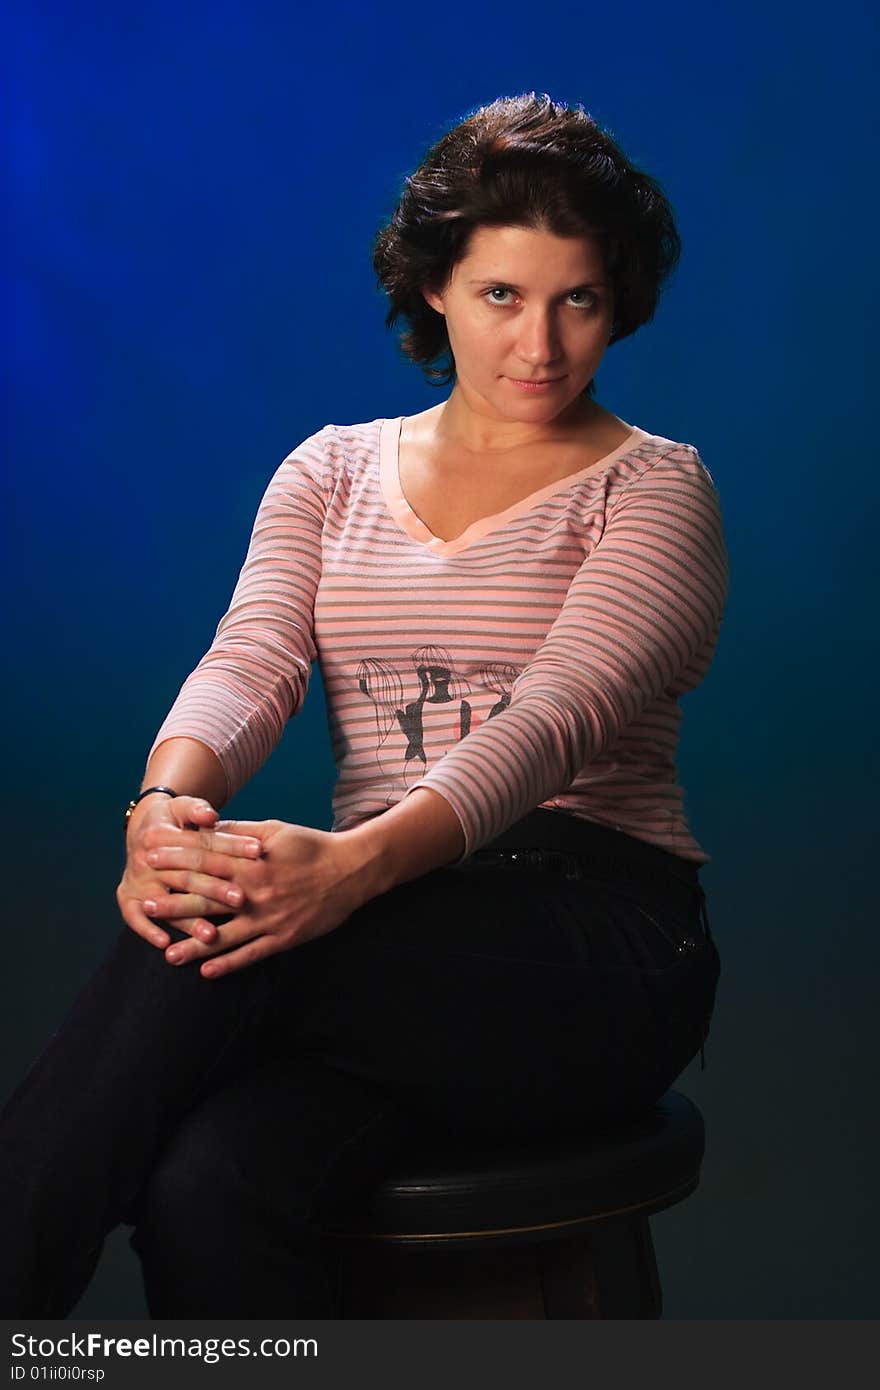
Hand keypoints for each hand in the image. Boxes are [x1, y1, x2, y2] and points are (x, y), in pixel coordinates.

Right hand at [116, 795, 263, 949]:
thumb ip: (197, 810)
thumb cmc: (174, 818)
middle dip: (215, 889)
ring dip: (187, 921)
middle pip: (186, 877)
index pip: (201, 843)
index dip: (231, 846)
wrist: (143, 827)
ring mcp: (136, 880)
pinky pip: (134, 918)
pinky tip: (166, 944)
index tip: (258, 851)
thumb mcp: (184, 806)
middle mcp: (145, 859)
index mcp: (161, 834)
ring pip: (165, 903)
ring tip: (210, 935)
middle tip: (241, 900)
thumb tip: (210, 815)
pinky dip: (148, 931)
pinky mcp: (128, 898)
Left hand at [140, 819, 370, 977]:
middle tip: (145, 905)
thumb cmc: (310, 846)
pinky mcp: (284, 936)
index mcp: (251, 861)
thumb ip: (239, 833)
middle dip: (175, 902)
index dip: (176, 858)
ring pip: (225, 933)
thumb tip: (206, 828)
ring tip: (166, 954)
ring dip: (194, 943)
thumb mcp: (274, 831)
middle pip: (208, 897)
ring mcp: (269, 916)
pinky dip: (229, 963)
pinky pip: (252, 953)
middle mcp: (256, 890)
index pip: (205, 859)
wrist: (351, 870)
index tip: (150, 857)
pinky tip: (207, 971)